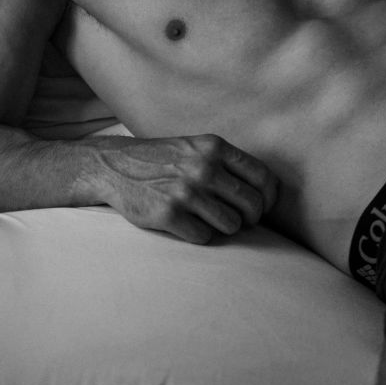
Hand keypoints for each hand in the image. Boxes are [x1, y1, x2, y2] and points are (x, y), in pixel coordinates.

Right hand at [93, 134, 278, 242]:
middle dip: (252, 218)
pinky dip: (200, 235)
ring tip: (212, 220)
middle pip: (252, 204)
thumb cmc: (165, 159)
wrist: (115, 166)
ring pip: (231, 225)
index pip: (263, 176)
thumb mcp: (198, 147)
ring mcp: (186, 191)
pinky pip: (204, 237)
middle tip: (242, 220)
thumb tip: (267, 192)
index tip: (265, 206)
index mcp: (215, 147)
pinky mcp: (169, 214)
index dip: (270, 197)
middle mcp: (204, 167)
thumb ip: (228, 162)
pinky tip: (189, 224)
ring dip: (226, 228)